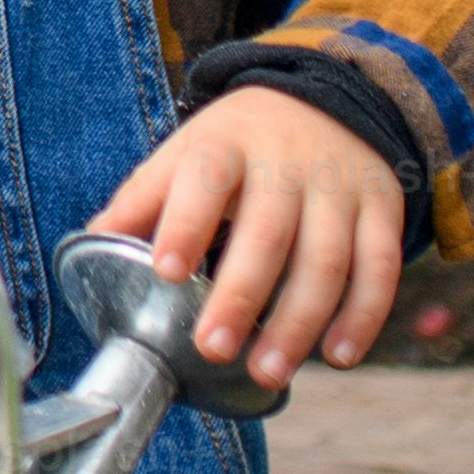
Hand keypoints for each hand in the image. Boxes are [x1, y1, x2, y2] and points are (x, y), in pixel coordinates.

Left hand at [91, 84, 406, 389]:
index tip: (165, 271)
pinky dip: (363, 316)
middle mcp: (287, 163)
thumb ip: (144, 199)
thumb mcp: (187, 154)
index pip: (206, 180)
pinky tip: (338, 355)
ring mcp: (340, 186)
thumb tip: (90, 242)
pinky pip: (379, 266)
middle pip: (268, 231)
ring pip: (326, 259)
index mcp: (227, 144)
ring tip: (267, 371)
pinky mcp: (382, 208)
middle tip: (213, 348)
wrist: (326, 102)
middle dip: (241, 295)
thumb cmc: (239, 146)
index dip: (186, 224)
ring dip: (299, 321)